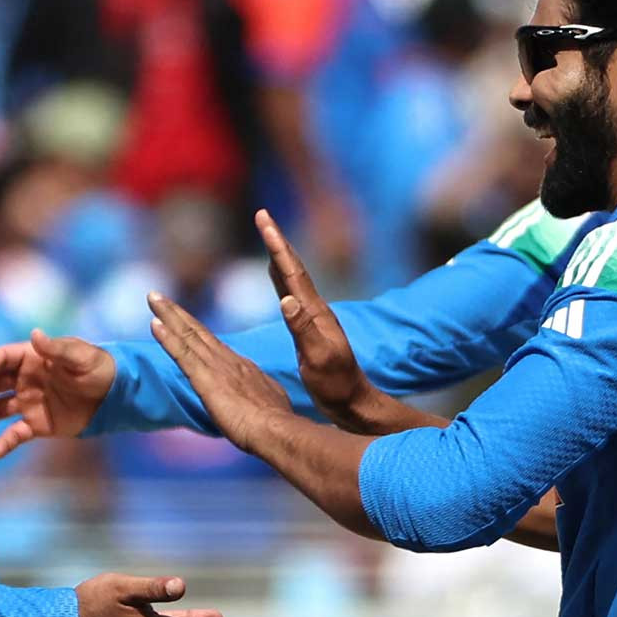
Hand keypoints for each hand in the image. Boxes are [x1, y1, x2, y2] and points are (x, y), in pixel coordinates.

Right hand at [0, 329, 115, 457]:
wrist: (115, 395)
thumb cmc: (97, 368)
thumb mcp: (79, 357)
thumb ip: (56, 349)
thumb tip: (35, 334)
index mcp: (31, 358)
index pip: (1, 359)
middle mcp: (23, 380)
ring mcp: (28, 403)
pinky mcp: (36, 424)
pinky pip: (15, 434)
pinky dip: (4, 443)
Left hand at [146, 292, 292, 451]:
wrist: (277, 430)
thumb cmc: (275, 425)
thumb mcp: (269, 402)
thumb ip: (258, 395)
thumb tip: (259, 400)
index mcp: (240, 367)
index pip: (212, 343)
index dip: (194, 328)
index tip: (180, 318)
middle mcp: (227, 360)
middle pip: (197, 331)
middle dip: (176, 312)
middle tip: (156, 296)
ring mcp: (216, 368)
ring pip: (188, 335)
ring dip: (168, 315)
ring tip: (152, 297)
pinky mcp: (206, 379)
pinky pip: (183, 354)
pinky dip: (167, 339)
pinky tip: (154, 324)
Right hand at [258, 210, 442, 434]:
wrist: (353, 401)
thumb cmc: (336, 385)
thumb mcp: (318, 358)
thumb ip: (303, 329)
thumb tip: (286, 299)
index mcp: (315, 313)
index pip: (293, 272)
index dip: (277, 245)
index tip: (264, 220)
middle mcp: (316, 309)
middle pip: (293, 267)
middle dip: (277, 240)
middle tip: (263, 215)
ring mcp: (314, 317)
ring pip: (292, 278)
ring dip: (279, 255)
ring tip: (268, 235)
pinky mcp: (310, 326)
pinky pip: (292, 293)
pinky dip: (281, 277)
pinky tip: (276, 275)